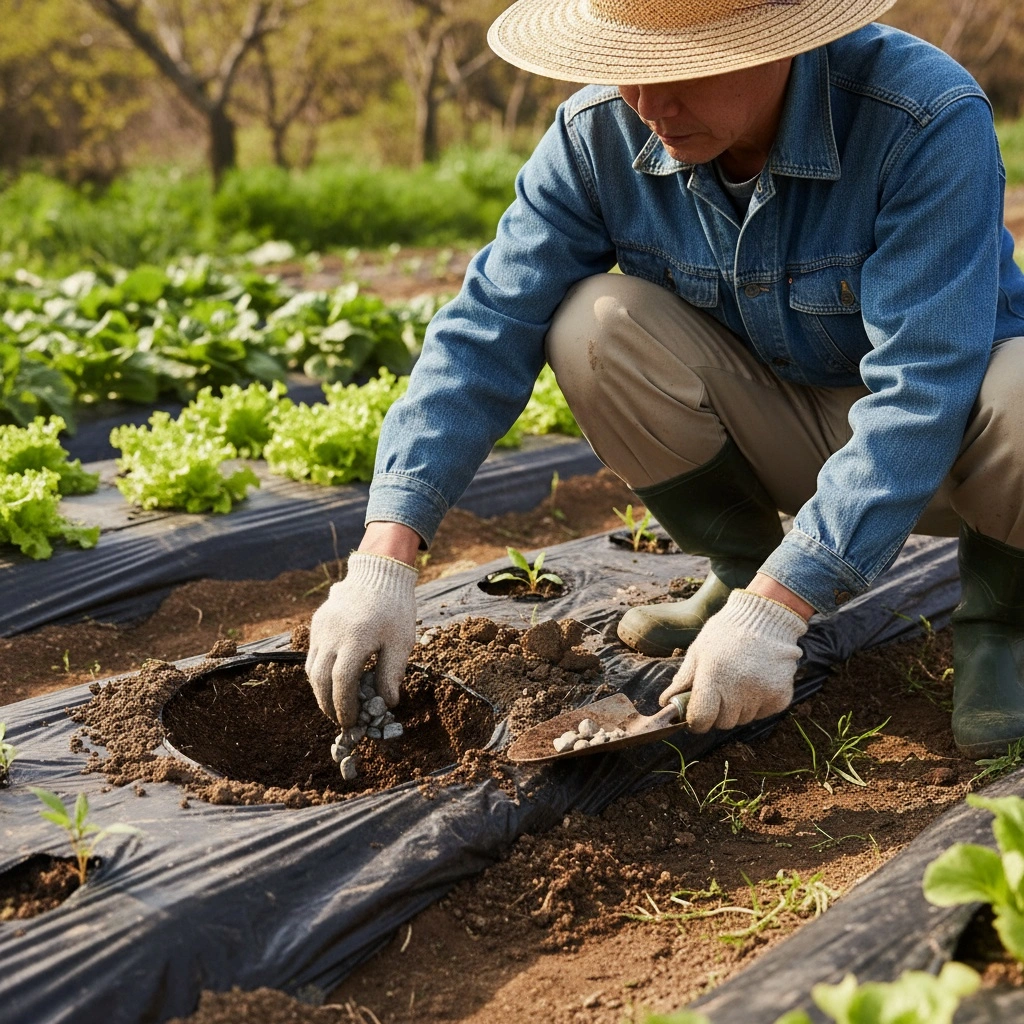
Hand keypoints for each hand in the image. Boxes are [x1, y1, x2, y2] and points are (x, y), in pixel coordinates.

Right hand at [306, 552, 417, 725]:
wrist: (379, 573)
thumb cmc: (396, 609)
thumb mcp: (401, 642)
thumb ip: (391, 674)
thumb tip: (387, 705)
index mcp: (355, 640)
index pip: (341, 683)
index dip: (344, 706)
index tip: (352, 721)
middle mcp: (332, 634)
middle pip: (320, 680)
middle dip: (328, 705)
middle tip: (341, 720)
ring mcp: (321, 628)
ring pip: (311, 669)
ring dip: (320, 691)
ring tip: (335, 705)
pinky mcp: (318, 623)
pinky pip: (312, 654)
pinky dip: (318, 673)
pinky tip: (332, 682)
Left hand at [659, 589, 807, 732]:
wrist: (765, 619)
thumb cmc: (725, 633)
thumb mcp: (698, 651)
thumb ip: (683, 680)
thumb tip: (665, 703)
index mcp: (713, 677)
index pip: (701, 719)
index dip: (696, 721)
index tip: (696, 714)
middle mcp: (738, 689)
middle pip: (723, 723)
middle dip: (718, 712)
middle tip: (721, 690)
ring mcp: (762, 694)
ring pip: (743, 719)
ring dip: (738, 708)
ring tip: (740, 680)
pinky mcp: (781, 696)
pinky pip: (763, 713)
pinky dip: (758, 704)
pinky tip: (757, 681)